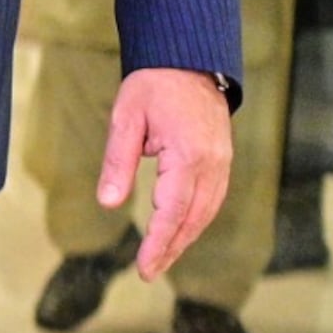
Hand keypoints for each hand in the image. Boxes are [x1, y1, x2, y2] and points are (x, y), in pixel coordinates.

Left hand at [102, 67, 235, 279]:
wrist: (189, 60)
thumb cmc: (154, 85)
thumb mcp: (126, 118)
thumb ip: (118, 162)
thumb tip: (108, 203)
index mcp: (189, 156)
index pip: (172, 212)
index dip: (158, 243)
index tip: (144, 268)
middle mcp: (212, 165)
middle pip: (193, 219)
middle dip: (171, 248)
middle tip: (148, 272)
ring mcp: (223, 163)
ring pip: (206, 212)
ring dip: (185, 238)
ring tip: (161, 259)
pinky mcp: (223, 160)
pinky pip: (212, 199)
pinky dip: (196, 220)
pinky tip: (180, 231)